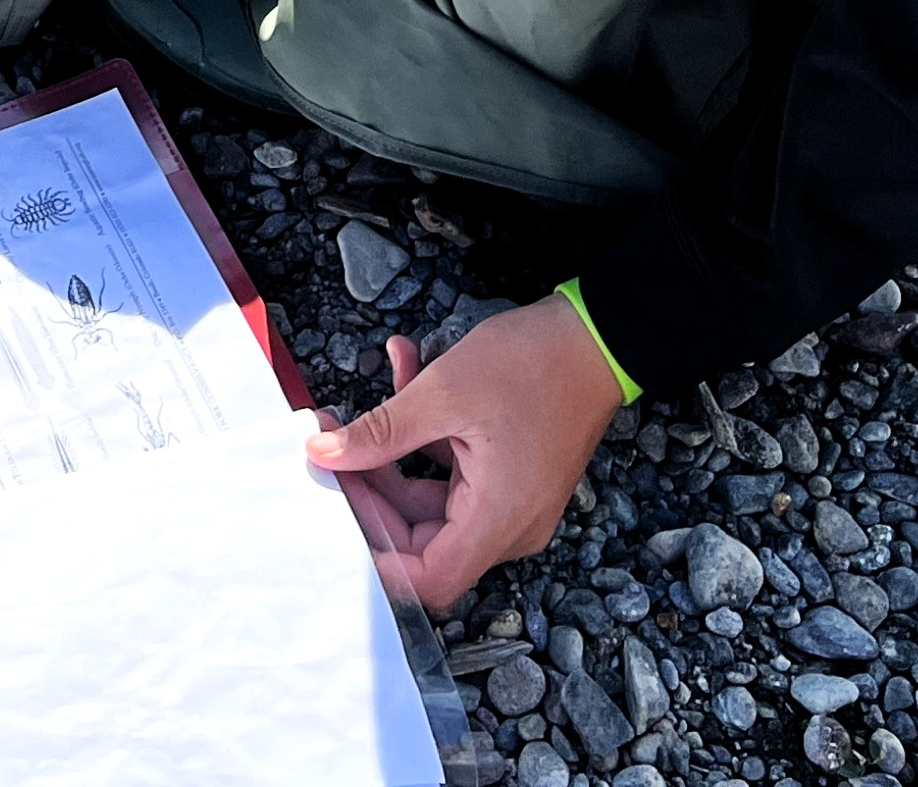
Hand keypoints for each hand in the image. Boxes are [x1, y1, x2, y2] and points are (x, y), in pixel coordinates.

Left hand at [309, 297, 622, 610]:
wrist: (596, 337)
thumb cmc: (533, 364)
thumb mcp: (442, 393)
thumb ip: (379, 433)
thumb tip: (321, 454)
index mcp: (499, 518)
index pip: (430, 580)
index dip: (379, 557)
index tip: (341, 511)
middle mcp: (510, 525)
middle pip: (423, 540)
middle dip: (374, 492)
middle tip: (338, 446)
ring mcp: (512, 505)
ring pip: (432, 502)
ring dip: (396, 453)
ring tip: (373, 393)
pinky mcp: (510, 481)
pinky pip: (454, 477)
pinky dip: (426, 439)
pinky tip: (408, 373)